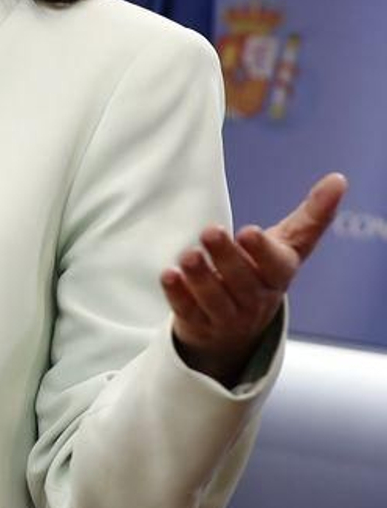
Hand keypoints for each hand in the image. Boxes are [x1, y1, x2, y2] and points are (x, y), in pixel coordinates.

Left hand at [162, 172, 346, 385]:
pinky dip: (178, 294)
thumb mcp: (288, 246)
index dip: (262, 251)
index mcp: (277, 275)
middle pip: (242, 281)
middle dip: (227, 257)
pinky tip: (169, 275)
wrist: (237, 328)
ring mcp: (226, 315)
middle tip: (210, 232)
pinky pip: (188, 311)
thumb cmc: (262, 274)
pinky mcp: (198, 322)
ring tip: (189, 255)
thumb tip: (338, 179)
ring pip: (214, 299)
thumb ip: (311, 216)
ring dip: (201, 276)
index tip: (249, 231)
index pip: (275, 265)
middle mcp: (254, 298)